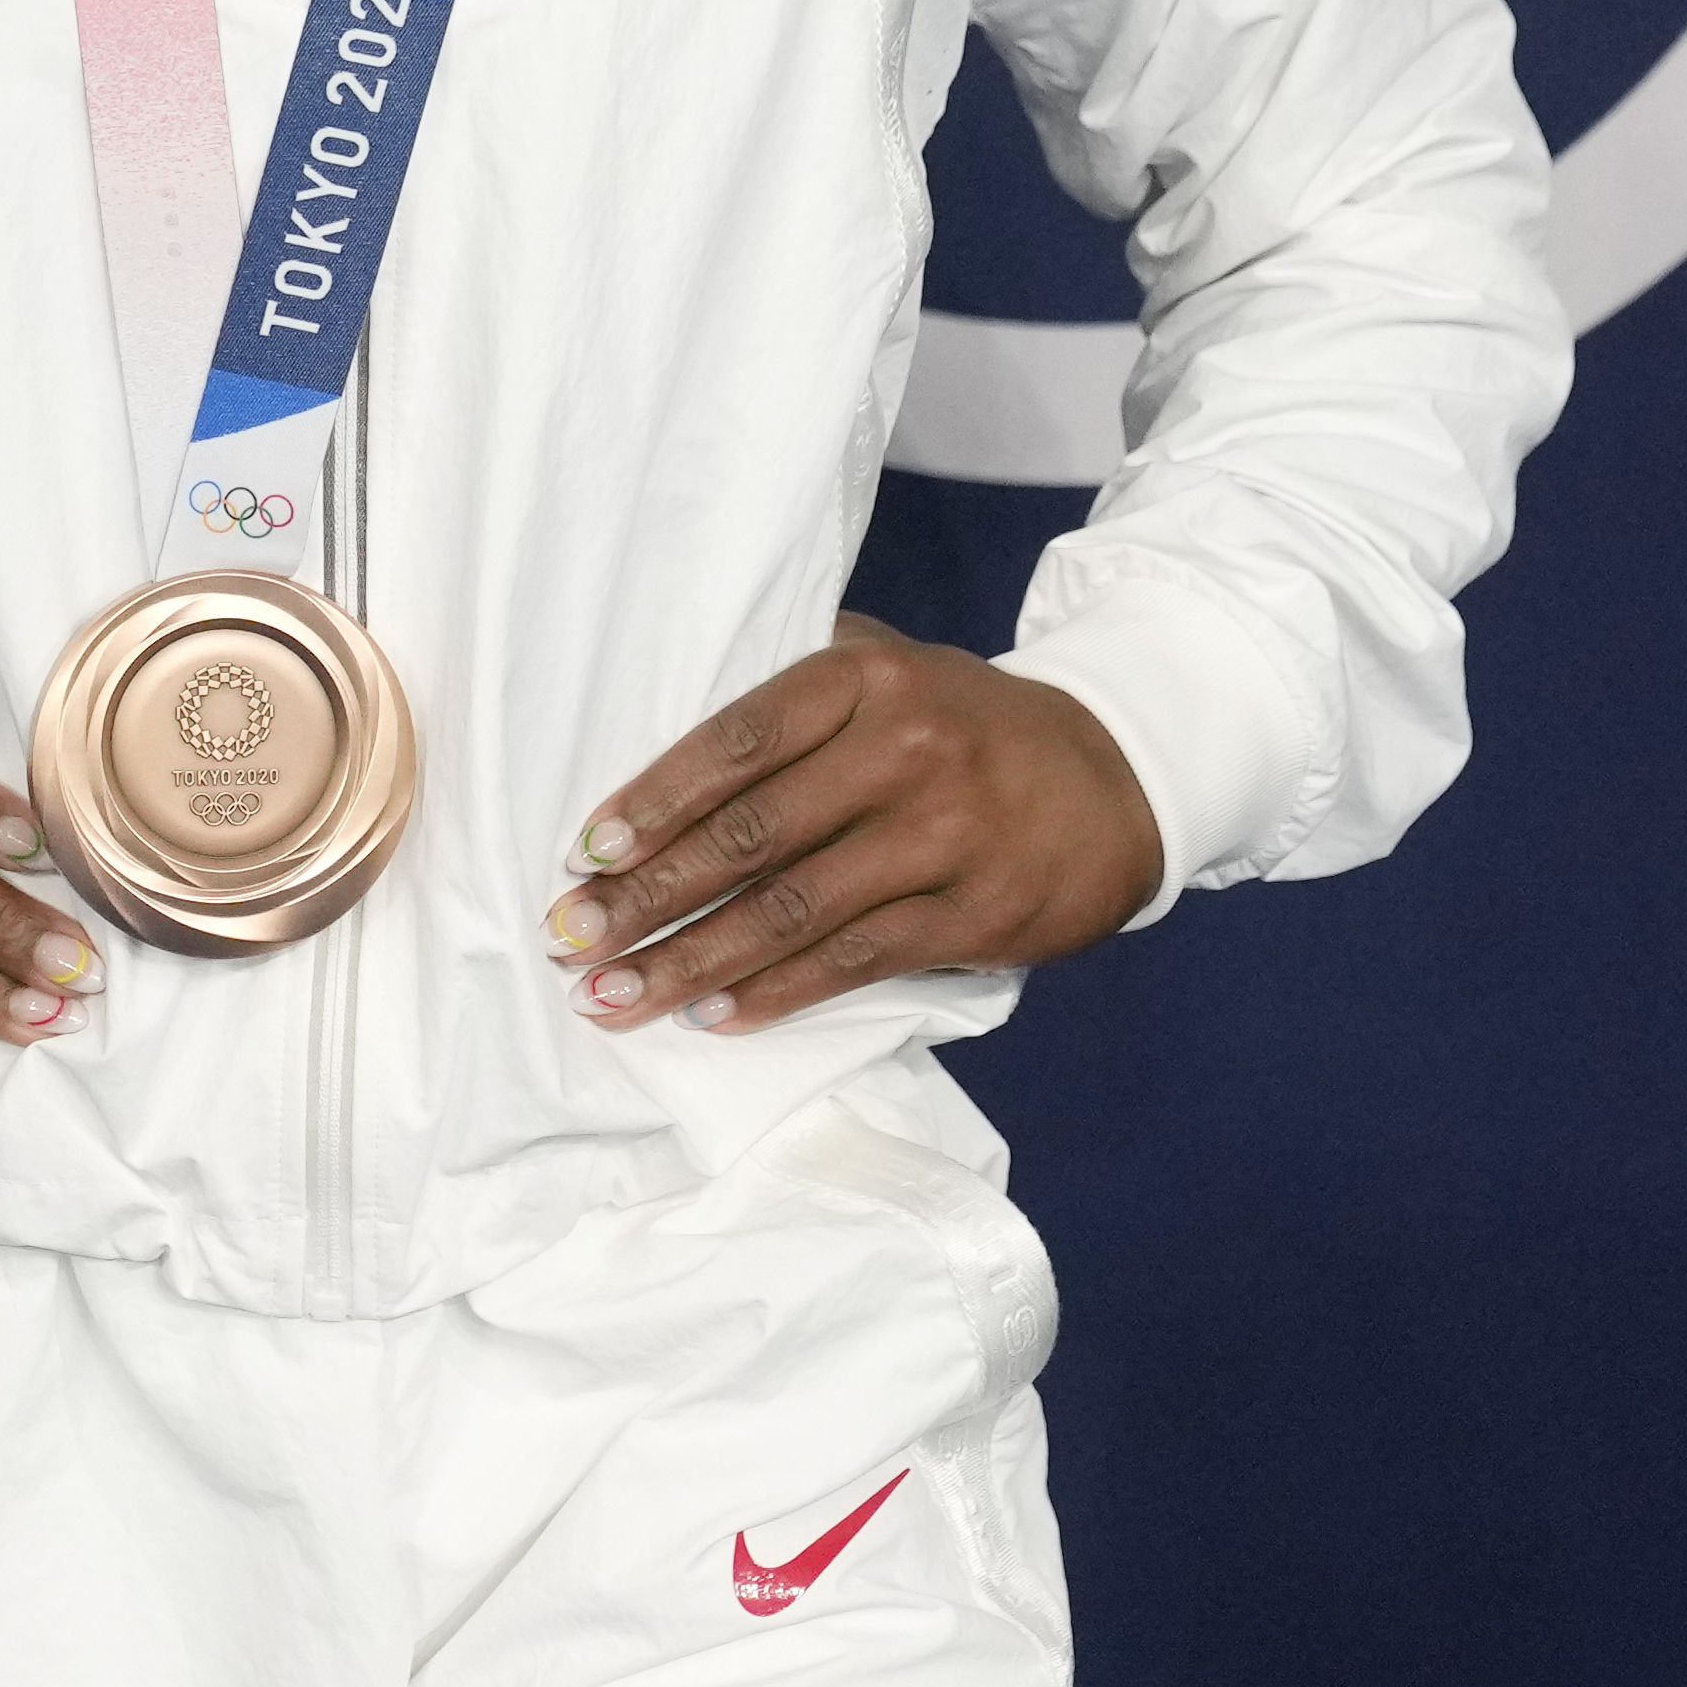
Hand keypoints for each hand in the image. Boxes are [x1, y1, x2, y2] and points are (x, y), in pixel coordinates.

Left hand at [542, 612, 1161, 1033]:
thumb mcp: (893, 670)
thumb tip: (663, 737)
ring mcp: (943, 838)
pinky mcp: (974, 916)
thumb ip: (797, 686)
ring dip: (691, 960)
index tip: (586, 852)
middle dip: (648, 894)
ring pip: (792, 910)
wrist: (1117, 777)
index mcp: (867, 680)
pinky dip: (775, 994)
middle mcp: (904, 752)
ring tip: (614, 995)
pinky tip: (713, 1016)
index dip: (654, 798)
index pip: (737, 738)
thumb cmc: (967, 725)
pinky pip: (853, 963)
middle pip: (751, 832)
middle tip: (569, 938)